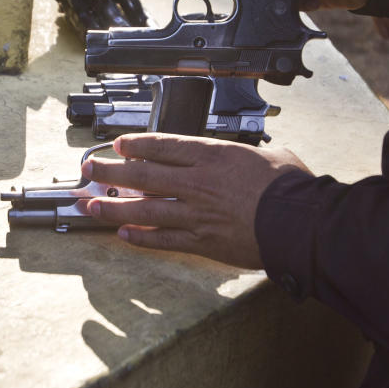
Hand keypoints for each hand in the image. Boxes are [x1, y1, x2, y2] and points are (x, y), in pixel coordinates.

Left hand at [80, 133, 312, 268]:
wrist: (300, 223)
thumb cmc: (290, 188)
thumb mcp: (269, 155)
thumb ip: (246, 155)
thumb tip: (246, 156)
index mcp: (212, 156)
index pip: (162, 146)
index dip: (135, 145)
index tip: (118, 145)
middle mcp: (196, 182)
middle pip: (142, 175)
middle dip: (110, 171)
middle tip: (89, 169)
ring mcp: (195, 214)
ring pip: (143, 208)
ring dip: (112, 206)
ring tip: (90, 205)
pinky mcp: (202, 242)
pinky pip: (163, 239)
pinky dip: (140, 236)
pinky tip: (123, 233)